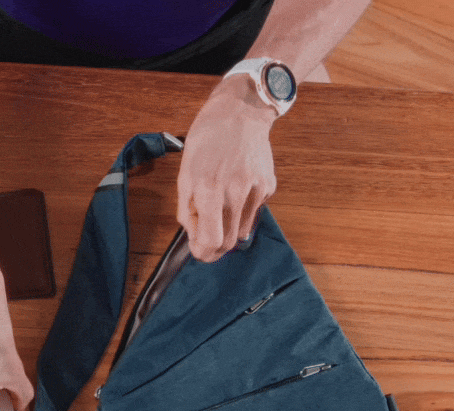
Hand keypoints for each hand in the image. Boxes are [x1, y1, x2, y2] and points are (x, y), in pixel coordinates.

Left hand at [177, 76, 277, 261]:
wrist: (239, 113)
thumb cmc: (206, 142)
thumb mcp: (185, 175)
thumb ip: (186, 210)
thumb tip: (193, 236)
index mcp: (209, 191)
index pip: (210, 241)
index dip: (203, 253)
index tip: (198, 252)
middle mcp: (234, 193)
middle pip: (228, 243)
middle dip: (215, 250)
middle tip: (206, 245)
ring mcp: (255, 190)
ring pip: (242, 232)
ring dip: (228, 231)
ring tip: (219, 213)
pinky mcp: (268, 186)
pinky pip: (253, 213)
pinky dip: (242, 212)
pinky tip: (236, 192)